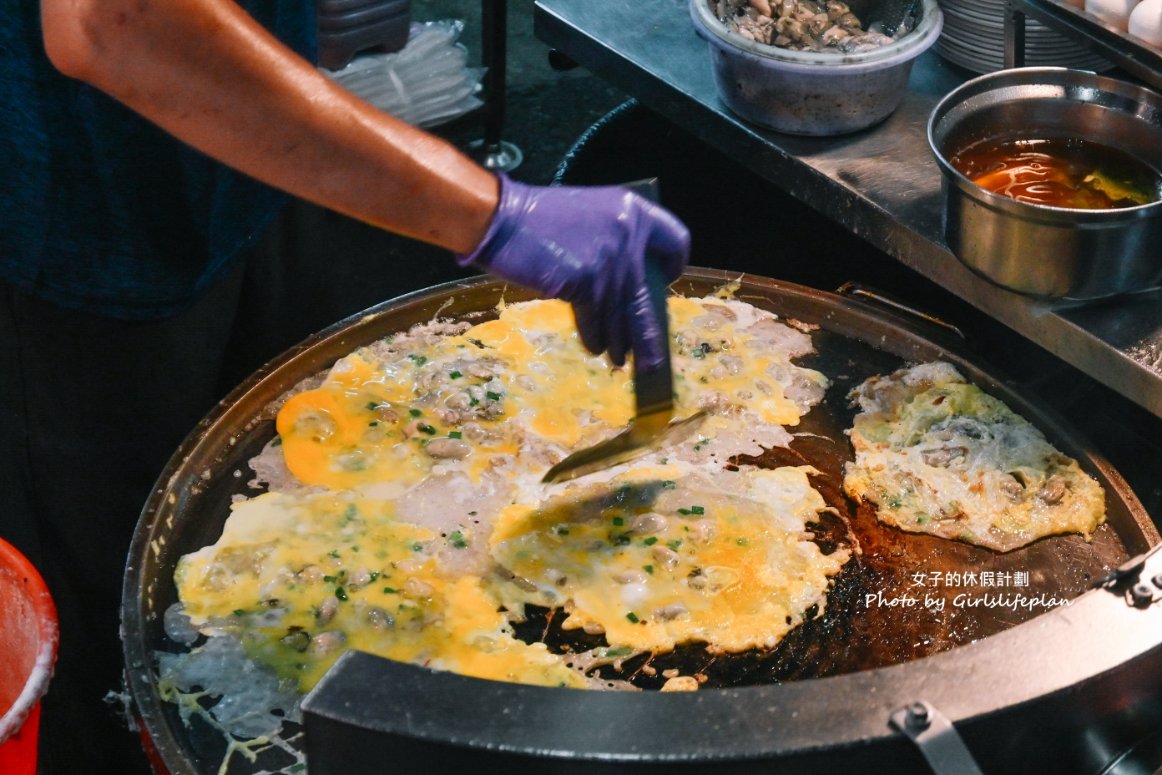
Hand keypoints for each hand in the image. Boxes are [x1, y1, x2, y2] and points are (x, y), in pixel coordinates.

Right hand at [458, 174, 690, 369]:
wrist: (503, 217)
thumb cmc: (538, 216)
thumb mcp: (590, 214)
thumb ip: (614, 240)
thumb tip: (628, 286)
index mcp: (634, 210)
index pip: (674, 240)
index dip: (673, 266)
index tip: (664, 284)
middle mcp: (629, 235)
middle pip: (647, 297)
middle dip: (649, 335)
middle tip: (653, 360)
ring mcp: (609, 261)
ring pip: (621, 315)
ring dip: (619, 343)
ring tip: (619, 361)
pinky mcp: (586, 282)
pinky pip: (595, 319)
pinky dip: (594, 336)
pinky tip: (595, 348)